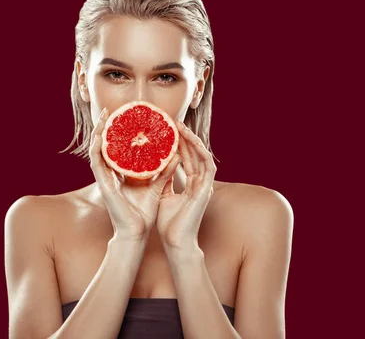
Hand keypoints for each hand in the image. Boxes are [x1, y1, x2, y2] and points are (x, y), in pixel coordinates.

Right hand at [89, 108, 181, 242]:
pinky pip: (97, 162)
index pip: (117, 149)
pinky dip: (97, 148)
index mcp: (121, 174)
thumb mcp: (155, 186)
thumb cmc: (144, 213)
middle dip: (105, 127)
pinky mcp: (104, 185)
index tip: (124, 117)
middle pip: (104, 146)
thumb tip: (176, 154)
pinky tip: (100, 136)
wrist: (136, 233)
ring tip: (103, 117)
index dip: (118, 133)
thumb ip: (163, 170)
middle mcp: (110, 174)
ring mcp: (105, 179)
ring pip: (96, 150)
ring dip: (98, 132)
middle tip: (110, 110)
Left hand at [155, 120, 216, 249]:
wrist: (175, 242)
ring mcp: (204, 186)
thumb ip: (163, 180)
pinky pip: (208, 166)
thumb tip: (156, 165)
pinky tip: (193, 142)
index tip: (168, 130)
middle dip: (185, 137)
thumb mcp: (163, 196)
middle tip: (173, 121)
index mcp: (190, 184)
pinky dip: (201, 153)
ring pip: (202, 156)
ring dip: (193, 140)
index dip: (179, 144)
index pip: (186, 158)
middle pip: (194, 154)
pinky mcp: (206, 190)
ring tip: (181, 127)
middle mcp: (199, 182)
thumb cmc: (169, 224)